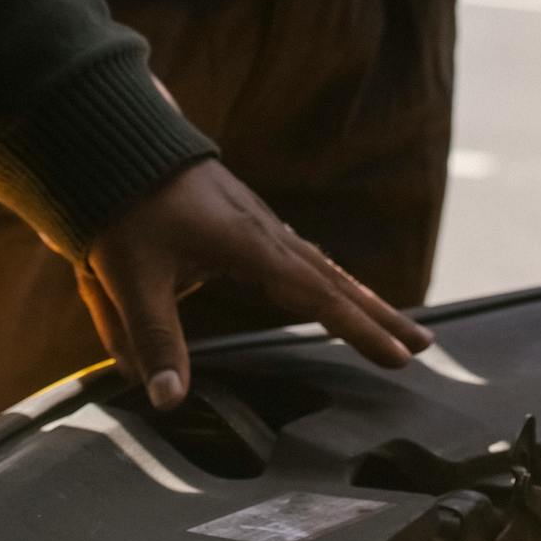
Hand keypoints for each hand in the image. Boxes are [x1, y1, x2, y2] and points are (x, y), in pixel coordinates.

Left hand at [79, 159, 431, 411]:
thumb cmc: (124, 207)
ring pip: (321, 265)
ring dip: (360, 297)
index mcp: (248, 244)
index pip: (317, 293)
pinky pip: (301, 254)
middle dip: (379, 315)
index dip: (359, 328)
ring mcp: (257, 221)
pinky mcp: (244, 218)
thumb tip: (169, 401)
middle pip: (335, 278)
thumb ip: (152, 340)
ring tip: (397, 326)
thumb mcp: (131, 278)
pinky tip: (335, 290)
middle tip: (424, 347)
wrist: (116, 138)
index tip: (399, 356)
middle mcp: (264, 231)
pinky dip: (329, 278)